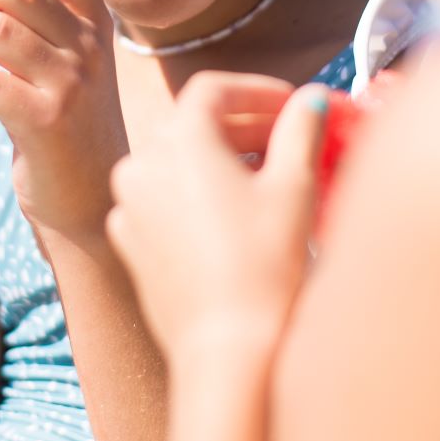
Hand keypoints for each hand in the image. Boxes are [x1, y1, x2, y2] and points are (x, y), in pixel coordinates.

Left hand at [107, 73, 327, 368]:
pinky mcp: (131, 246)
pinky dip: (197, 195)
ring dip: (221, 159)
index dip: (257, 90)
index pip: (213, 90)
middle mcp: (141, 166)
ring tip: (269, 177)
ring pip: (176, 164)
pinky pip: (163, 202)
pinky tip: (236, 216)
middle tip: (290, 137)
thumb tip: (310, 101)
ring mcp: (129, 208)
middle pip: (193, 125)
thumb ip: (301, 130)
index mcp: (177, 141)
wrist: (229, 350)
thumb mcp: (295, 187)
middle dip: (245, 125)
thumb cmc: (265, 266)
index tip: (293, 105)